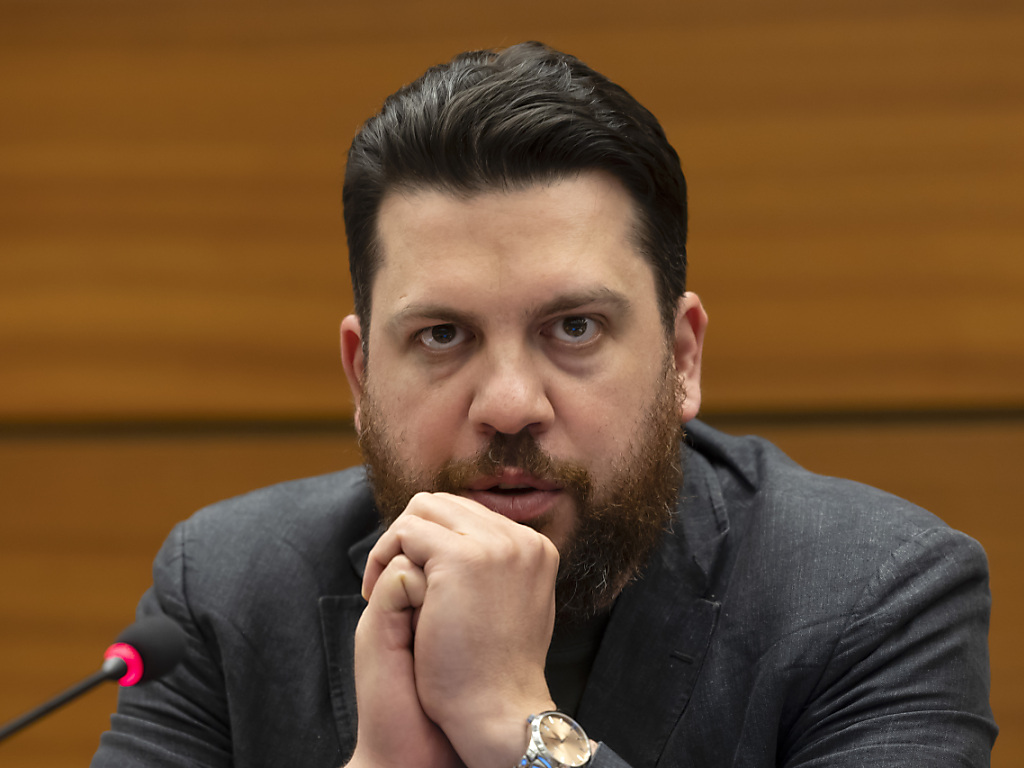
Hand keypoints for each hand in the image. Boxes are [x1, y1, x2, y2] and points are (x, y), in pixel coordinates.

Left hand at [363, 492, 560, 767]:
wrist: (495, 711)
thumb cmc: (494, 672)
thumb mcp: (511, 607)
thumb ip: (499, 570)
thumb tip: (471, 544)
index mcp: (536, 547)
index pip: (469, 514)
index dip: (432, 540)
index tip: (414, 580)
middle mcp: (522, 539)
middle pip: (445, 504)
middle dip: (411, 536)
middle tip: (389, 581)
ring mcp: (495, 545)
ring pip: (423, 510)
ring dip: (393, 543)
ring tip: (381, 588)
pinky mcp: (462, 558)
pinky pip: (405, 532)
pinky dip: (382, 556)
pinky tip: (376, 593)